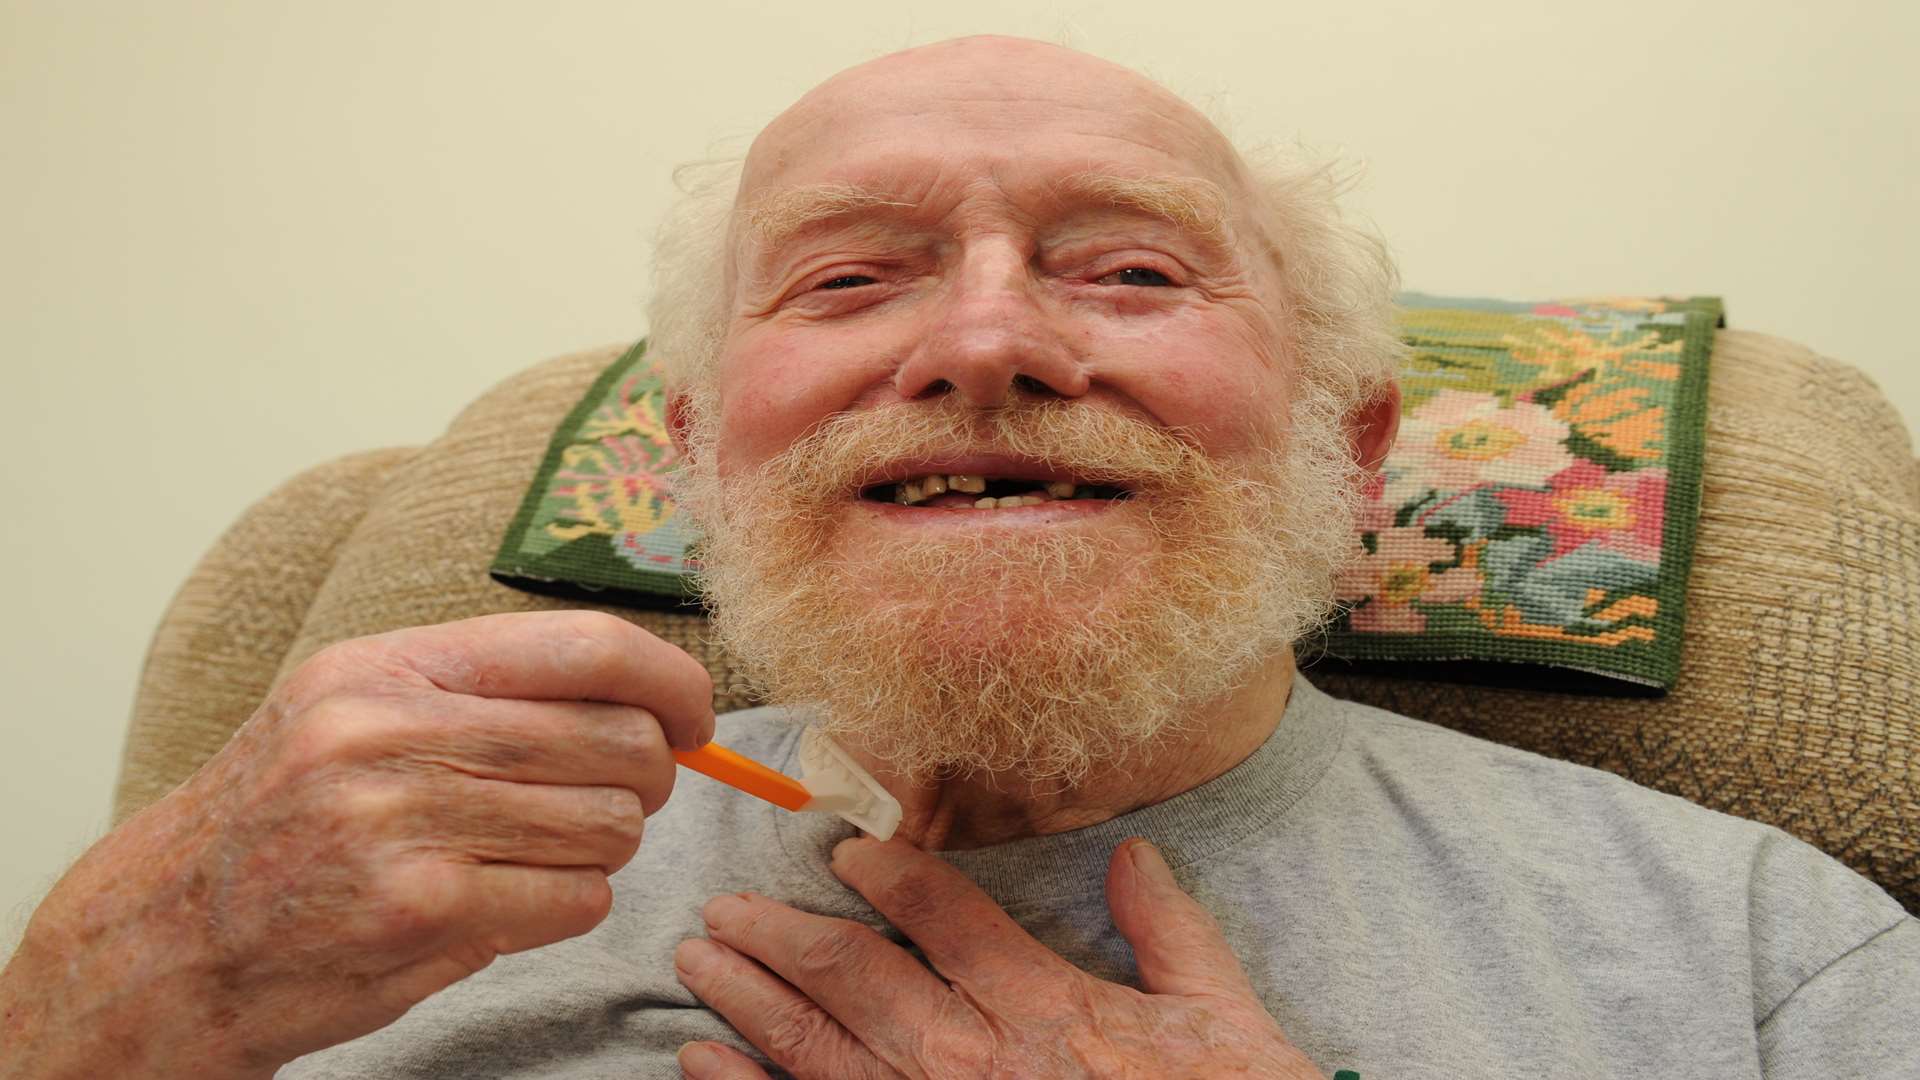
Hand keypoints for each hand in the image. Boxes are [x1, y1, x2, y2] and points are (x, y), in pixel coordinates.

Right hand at [0, 611, 712, 1079]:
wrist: (167, 939)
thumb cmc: (286, 820)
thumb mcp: (359, 711)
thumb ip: (493, 693)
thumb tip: (655, 701)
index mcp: (391, 664)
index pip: (588, 644)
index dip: (673, 681)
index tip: (695, 716)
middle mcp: (392, 730)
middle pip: (619, 739)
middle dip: (648, 777)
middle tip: (615, 797)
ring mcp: (402, 823)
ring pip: (610, 824)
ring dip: (599, 848)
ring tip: (531, 853)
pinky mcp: (418, 911)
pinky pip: (577, 899)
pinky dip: (567, 904)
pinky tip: (505, 902)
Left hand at [673, 837, 1323, 1078]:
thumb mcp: (1221, 1018)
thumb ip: (1170, 932)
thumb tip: (1131, 856)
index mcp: (1046, 1008)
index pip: (946, 917)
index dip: (888, 871)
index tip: (845, 846)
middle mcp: (975, 1060)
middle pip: (855, 978)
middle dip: (780, 934)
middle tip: (724, 903)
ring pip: (819, 1050)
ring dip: (749, 1000)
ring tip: (699, 959)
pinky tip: (705, 1065)